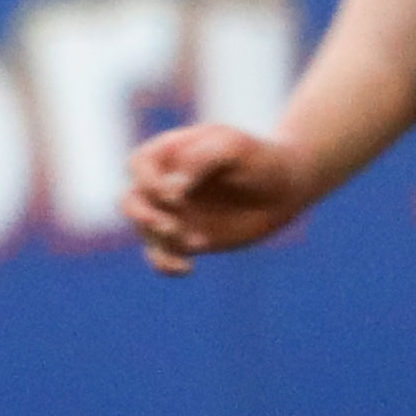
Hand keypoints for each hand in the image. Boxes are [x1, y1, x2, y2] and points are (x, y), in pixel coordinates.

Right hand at [123, 124, 316, 273]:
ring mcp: (173, 213)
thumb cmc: (259, 158)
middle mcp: (164, 183)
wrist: (285, 188)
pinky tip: (188, 269)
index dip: (148, 183)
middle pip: (130, 200)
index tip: (178, 196)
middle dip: (143, 216)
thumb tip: (170, 191)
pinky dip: (165, 265)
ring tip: (198, 243)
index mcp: (170, 153)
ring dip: (162, 242)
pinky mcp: (185, 239)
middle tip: (172, 227)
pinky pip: (161, 256)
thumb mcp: (232, 147)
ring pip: (145, 232)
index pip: (138, 165)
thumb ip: (199, 160)